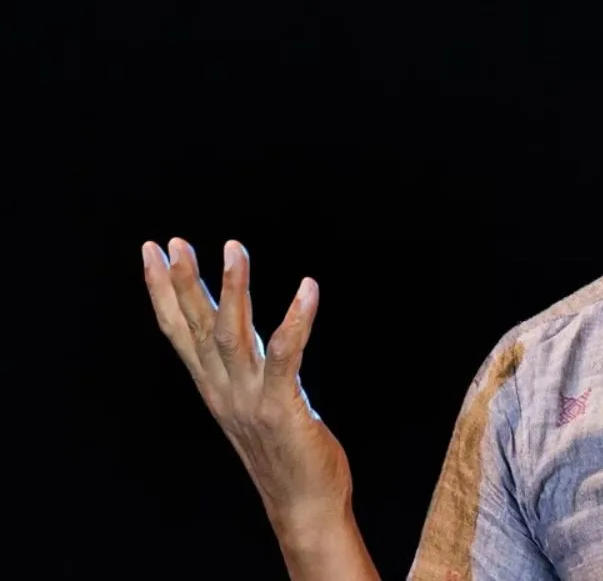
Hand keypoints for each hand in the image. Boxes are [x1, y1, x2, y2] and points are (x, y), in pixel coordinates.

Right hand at [142, 237, 352, 537]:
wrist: (303, 503)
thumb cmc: (285, 449)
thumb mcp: (254, 401)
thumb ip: (243, 366)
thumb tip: (238, 327)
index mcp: (213, 386)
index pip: (178, 330)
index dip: (162, 290)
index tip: (151, 251)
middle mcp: (223, 389)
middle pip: (195, 327)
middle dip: (184, 282)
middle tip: (172, 241)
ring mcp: (249, 398)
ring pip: (231, 335)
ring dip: (232, 289)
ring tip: (233, 247)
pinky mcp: (281, 407)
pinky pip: (287, 355)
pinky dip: (296, 319)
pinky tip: (308, 288)